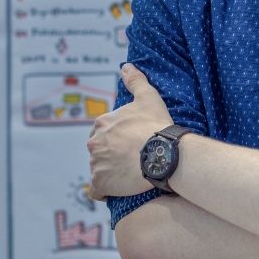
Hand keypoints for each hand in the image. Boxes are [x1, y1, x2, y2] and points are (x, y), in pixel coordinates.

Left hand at [87, 63, 174, 199]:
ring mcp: (96, 164)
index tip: (130, 144)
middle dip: (110, 155)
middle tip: (130, 160)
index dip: (116, 139)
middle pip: (98, 151)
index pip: (102, 133)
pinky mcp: (100, 183)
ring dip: (109, 173)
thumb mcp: (148, 97)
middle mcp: (94, 143)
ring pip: (98, 170)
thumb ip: (135, 81)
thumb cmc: (156, 126)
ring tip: (128, 176)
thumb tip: (125, 66)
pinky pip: (97, 191)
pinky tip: (115, 191)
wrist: (164, 154)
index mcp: (102, 123)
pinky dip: (104, 191)